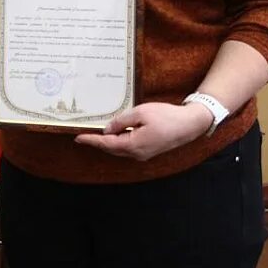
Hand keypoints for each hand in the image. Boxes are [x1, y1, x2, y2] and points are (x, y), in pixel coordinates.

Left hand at [74, 102, 213, 161]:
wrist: (189, 124)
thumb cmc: (166, 117)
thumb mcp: (140, 113)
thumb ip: (121, 121)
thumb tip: (108, 129)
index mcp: (133, 145)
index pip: (106, 143)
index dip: (91, 140)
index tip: (78, 138)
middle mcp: (137, 154)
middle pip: (112, 149)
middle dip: (97, 142)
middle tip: (84, 136)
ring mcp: (143, 154)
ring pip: (120, 150)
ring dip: (108, 143)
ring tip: (96, 135)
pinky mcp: (148, 151)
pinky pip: (128, 148)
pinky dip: (118, 143)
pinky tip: (115, 135)